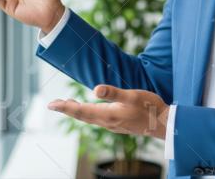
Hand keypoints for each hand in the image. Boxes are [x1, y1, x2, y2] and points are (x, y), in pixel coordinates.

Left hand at [49, 85, 169, 139]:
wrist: (163, 124)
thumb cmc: (149, 107)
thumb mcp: (132, 96)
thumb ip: (113, 93)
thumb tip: (95, 89)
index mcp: (108, 115)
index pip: (81, 111)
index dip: (65, 107)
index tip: (51, 104)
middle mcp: (107, 122)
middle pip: (82, 115)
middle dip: (67, 109)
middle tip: (53, 104)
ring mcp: (113, 124)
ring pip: (90, 117)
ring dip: (77, 111)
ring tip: (67, 104)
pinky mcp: (119, 124)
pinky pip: (97, 118)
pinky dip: (88, 113)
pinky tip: (90, 108)